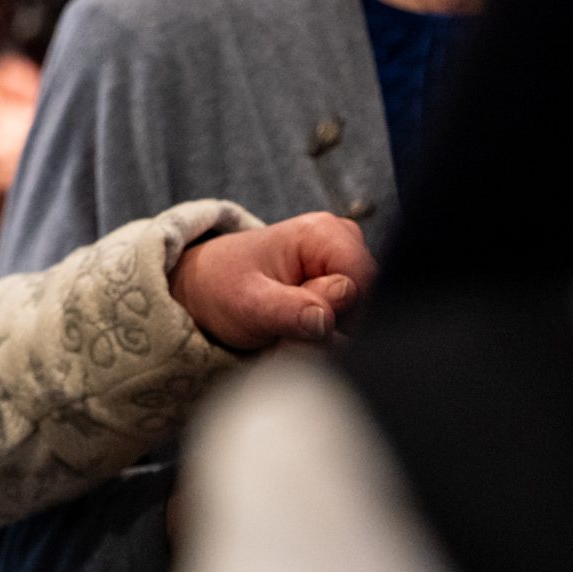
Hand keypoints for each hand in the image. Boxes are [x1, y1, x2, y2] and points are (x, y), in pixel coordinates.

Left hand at [166, 212, 373, 351]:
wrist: (205, 287)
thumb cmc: (223, 286)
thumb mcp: (248, 301)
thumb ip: (289, 310)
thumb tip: (326, 320)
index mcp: (323, 233)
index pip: (364, 282)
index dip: (341, 313)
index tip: (306, 320)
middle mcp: (342, 245)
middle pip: (366, 304)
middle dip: (330, 327)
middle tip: (287, 325)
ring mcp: (344, 267)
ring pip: (360, 320)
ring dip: (324, 336)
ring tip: (286, 328)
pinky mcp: (341, 289)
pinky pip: (350, 327)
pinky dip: (322, 338)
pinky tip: (295, 331)